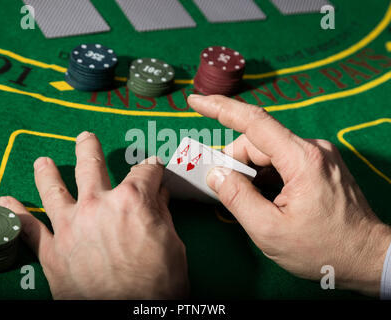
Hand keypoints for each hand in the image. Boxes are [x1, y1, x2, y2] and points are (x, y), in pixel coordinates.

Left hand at [0, 131, 188, 299]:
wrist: (131, 316)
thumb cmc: (158, 285)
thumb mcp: (172, 244)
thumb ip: (161, 214)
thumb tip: (159, 194)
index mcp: (132, 201)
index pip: (144, 172)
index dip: (152, 169)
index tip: (153, 171)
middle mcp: (98, 205)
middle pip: (91, 166)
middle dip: (89, 149)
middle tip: (85, 139)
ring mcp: (71, 226)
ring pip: (54, 189)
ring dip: (47, 172)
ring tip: (43, 162)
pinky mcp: (52, 252)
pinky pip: (28, 229)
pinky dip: (16, 214)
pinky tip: (7, 203)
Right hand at [188, 94, 390, 295]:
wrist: (368, 258)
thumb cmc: (323, 249)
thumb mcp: (269, 230)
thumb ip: (237, 198)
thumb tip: (216, 174)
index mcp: (301, 160)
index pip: (253, 122)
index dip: (220, 108)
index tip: (195, 100)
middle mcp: (312, 149)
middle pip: (258, 143)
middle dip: (235, 163)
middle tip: (225, 192)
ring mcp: (319, 156)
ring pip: (269, 153)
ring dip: (252, 172)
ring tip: (253, 202)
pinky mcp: (320, 165)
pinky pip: (283, 161)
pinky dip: (266, 175)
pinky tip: (267, 197)